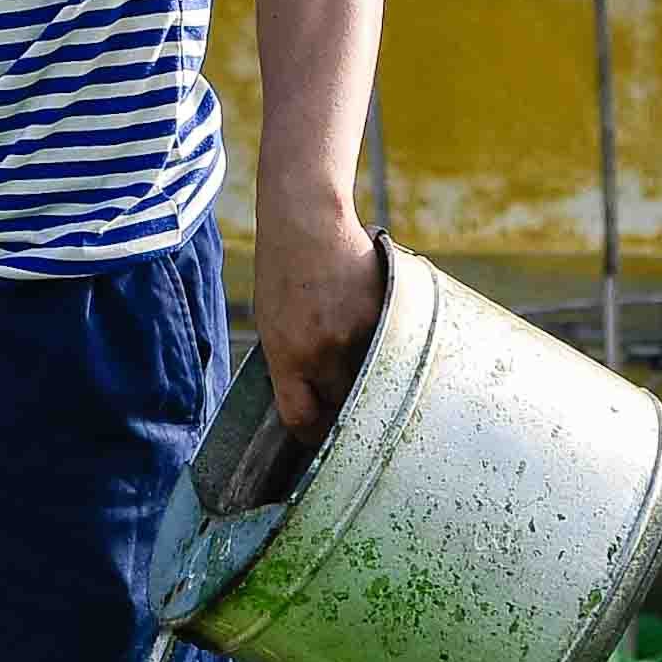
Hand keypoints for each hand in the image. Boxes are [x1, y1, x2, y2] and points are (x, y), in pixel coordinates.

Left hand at [253, 184, 381, 443]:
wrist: (306, 222)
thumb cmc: (282, 273)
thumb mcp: (272, 324)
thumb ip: (292, 365)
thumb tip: (316, 404)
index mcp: (286, 356)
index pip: (300, 419)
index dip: (313, 436)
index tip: (322, 439)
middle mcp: (320, 350)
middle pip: (342, 406)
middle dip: (346, 409)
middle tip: (352, 405)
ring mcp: (355, 332)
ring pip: (372, 377)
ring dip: (371, 375)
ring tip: (365, 357)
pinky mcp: (384, 314)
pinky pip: (390, 344)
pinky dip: (386, 340)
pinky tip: (374, 319)